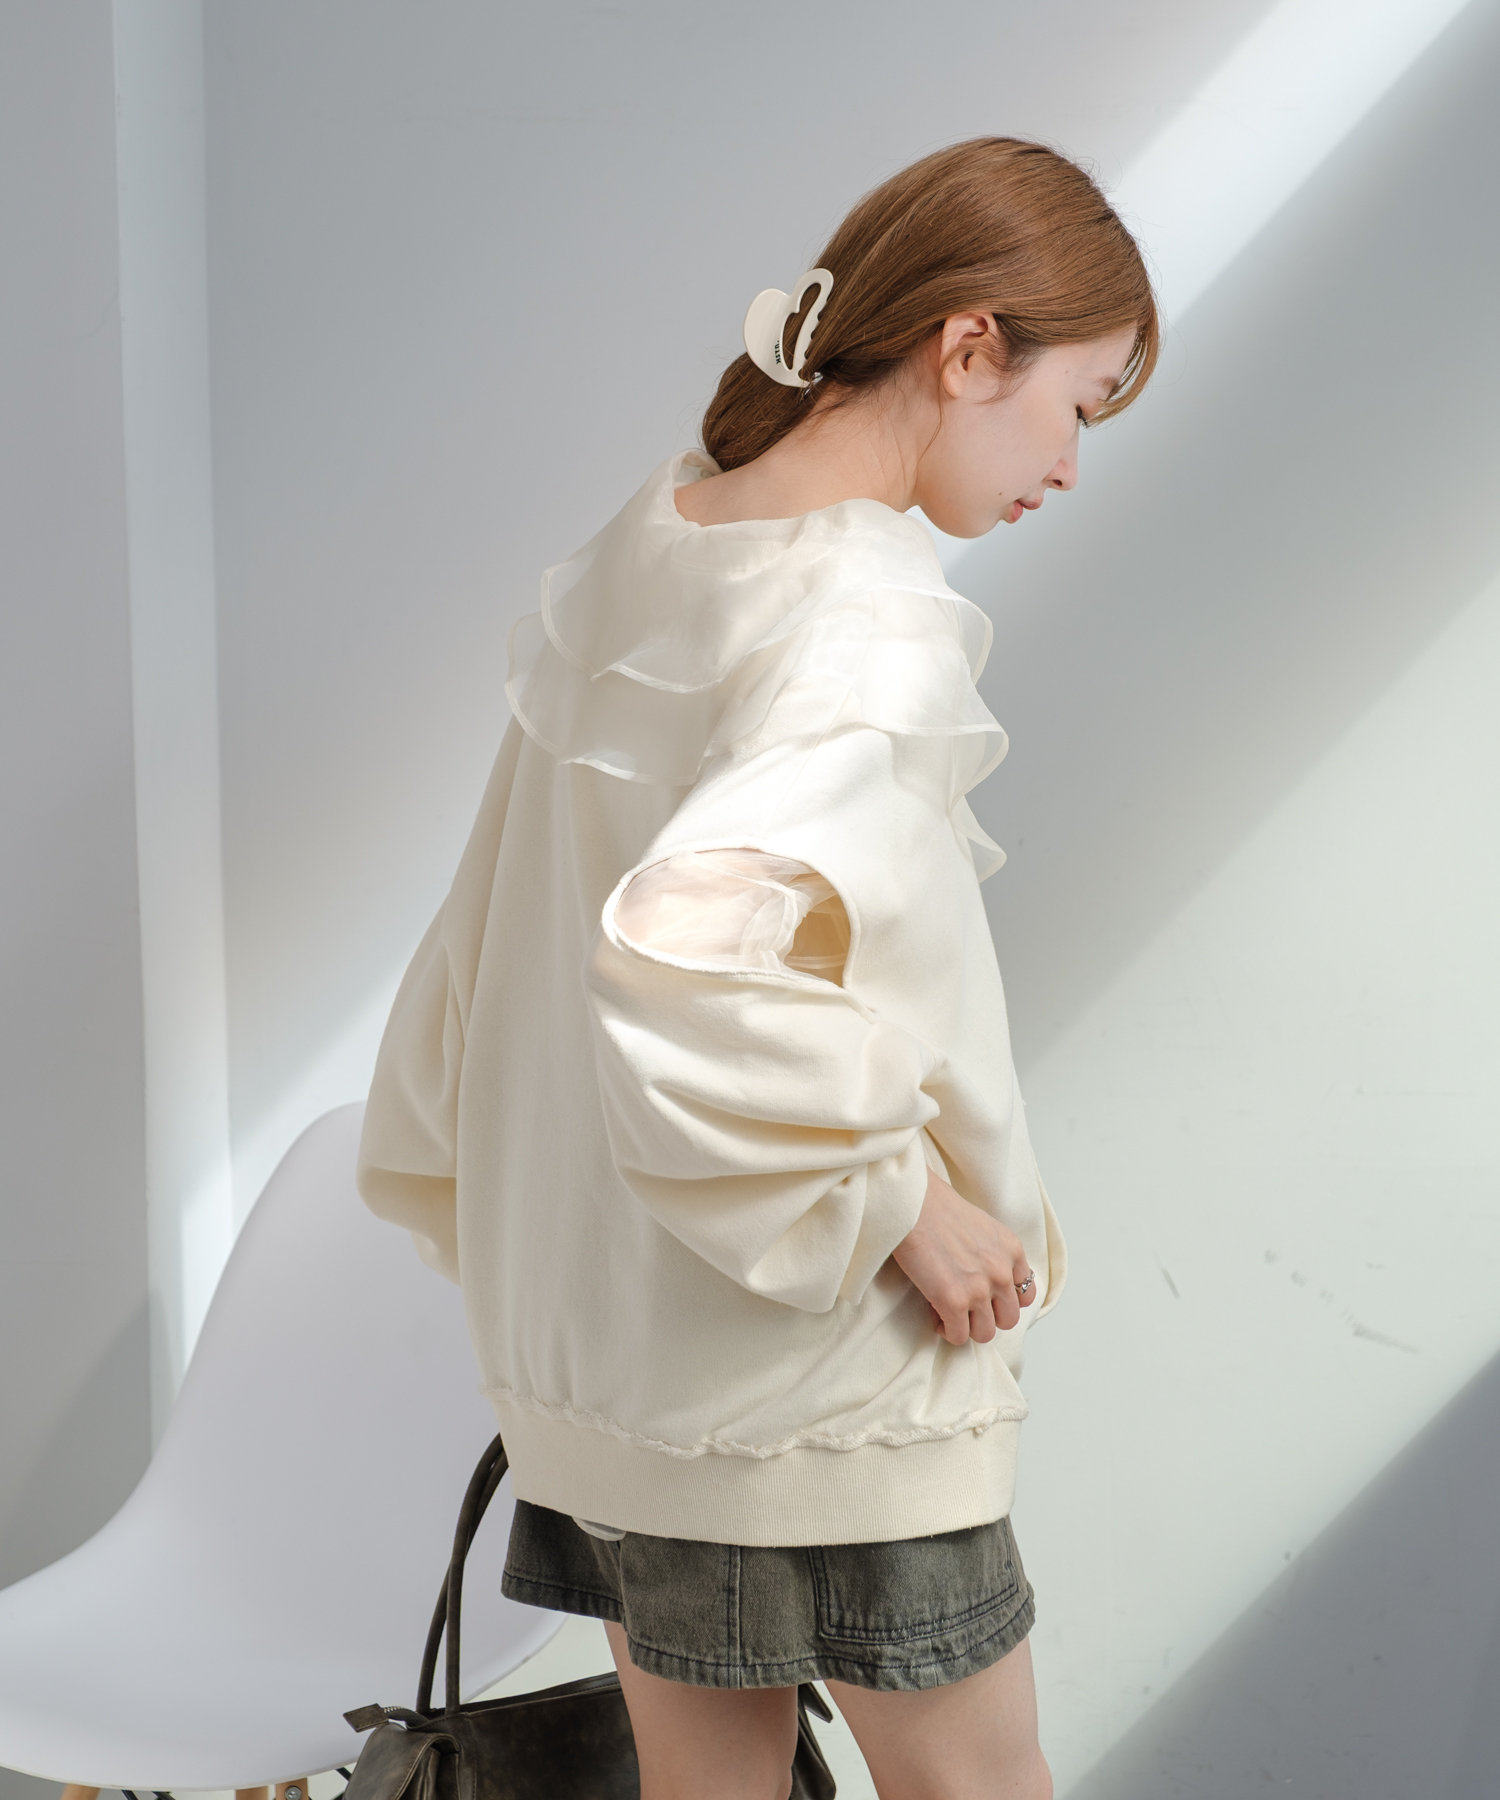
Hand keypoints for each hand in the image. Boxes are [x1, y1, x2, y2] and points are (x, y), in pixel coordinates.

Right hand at [892, 1167, 1035, 1345]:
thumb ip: (992, 1252)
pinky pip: (959, 1336)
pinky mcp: (954, 1302)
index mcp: (1012, 1250)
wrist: (911, 1203)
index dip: (1004, 1302)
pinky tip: (935, 1315)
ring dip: (967, 1327)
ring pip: (985, 1333)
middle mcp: (1001, 1272)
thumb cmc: (936, 1207)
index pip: (1026, 1295)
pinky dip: (947, 1331)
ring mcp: (980, 1289)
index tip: (987, 1299)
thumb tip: (984, 1278)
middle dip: (986, 1317)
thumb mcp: (981, 1225)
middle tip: (966, 1308)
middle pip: (1008, 1319)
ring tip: (949, 1314)